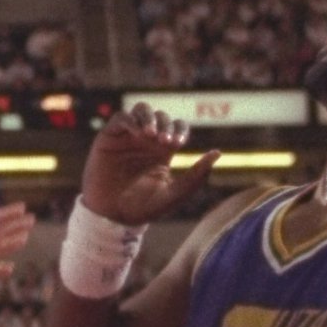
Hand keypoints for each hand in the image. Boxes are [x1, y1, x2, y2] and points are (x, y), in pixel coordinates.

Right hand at [81, 103, 214, 225]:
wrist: (113, 217)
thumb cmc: (144, 208)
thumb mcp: (175, 194)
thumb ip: (196, 176)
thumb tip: (217, 153)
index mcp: (162, 151)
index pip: (177, 126)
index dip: (180, 129)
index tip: (177, 144)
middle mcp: (145, 141)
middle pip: (161, 117)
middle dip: (166, 125)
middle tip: (165, 143)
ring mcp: (127, 137)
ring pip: (141, 109)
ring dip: (150, 117)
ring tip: (151, 134)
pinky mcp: (109, 137)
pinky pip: (121, 117)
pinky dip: (132, 121)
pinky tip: (138, 134)